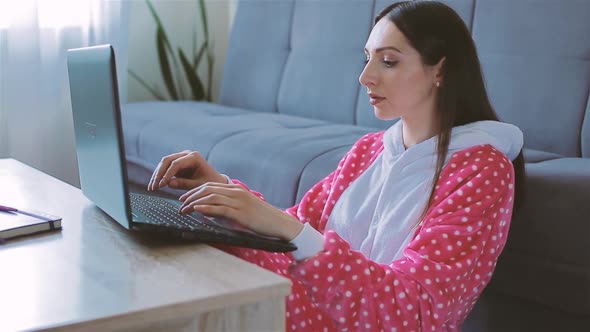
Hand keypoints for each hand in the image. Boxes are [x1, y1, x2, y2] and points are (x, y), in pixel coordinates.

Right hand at [148, 150, 226, 191]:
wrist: (214, 180)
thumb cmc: (209, 182)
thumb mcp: (199, 185)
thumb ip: (185, 184)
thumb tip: (168, 184)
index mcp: (194, 157)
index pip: (176, 164)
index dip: (167, 174)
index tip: (161, 185)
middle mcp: (186, 154)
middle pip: (167, 161)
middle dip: (159, 174)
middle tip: (153, 187)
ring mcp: (181, 157)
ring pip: (164, 163)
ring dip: (156, 175)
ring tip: (152, 188)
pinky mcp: (177, 163)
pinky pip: (165, 168)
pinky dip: (159, 176)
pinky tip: (155, 185)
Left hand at [178, 182, 303, 240]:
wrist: (278, 223)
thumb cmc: (261, 219)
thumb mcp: (242, 210)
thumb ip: (227, 208)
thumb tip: (210, 213)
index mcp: (236, 190)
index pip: (210, 186)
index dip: (194, 191)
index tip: (184, 198)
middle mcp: (236, 192)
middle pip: (207, 189)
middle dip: (191, 196)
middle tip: (180, 204)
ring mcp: (238, 201)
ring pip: (211, 197)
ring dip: (194, 203)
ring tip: (183, 209)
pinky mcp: (240, 212)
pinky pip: (219, 208)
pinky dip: (205, 208)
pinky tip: (196, 210)